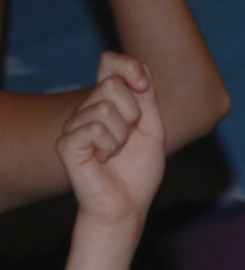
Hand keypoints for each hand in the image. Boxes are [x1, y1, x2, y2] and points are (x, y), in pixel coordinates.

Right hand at [58, 54, 165, 227]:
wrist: (128, 206)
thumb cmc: (139, 171)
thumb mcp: (153, 131)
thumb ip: (147, 100)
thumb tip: (139, 71)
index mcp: (107, 102)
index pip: (109, 63)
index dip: (128, 66)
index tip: (144, 86)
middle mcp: (87, 108)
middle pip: (112, 85)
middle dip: (133, 115)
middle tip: (130, 139)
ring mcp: (74, 124)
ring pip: (105, 109)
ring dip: (122, 136)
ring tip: (116, 153)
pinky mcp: (66, 142)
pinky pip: (95, 128)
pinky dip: (109, 146)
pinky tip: (104, 160)